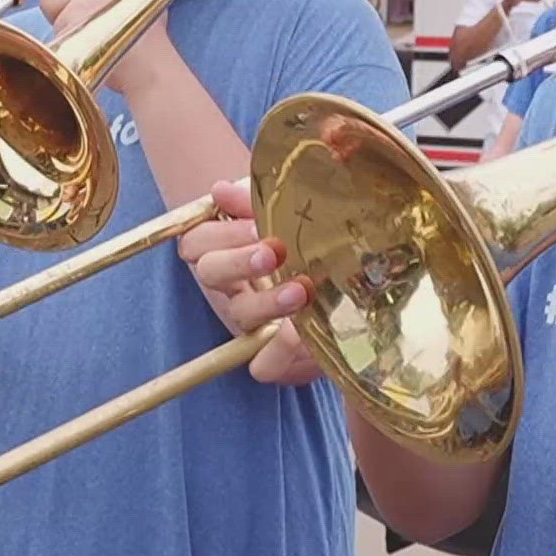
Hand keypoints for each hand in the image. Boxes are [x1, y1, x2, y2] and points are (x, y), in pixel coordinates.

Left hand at [37, 0, 167, 94]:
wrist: (150, 64)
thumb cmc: (150, 37)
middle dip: (58, 10)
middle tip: (78, 25)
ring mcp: (79, 7)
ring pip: (53, 17)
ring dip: (65, 29)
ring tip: (92, 41)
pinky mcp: (70, 28)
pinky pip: (56, 36)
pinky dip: (67, 45)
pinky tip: (89, 51)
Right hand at [180, 179, 323, 384]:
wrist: (358, 290)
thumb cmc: (312, 239)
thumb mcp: (287, 212)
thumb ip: (254, 200)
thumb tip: (220, 189)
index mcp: (229, 249)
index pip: (198, 241)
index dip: (219, 234)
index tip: (254, 227)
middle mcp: (234, 287)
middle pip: (211, 272)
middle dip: (240, 261)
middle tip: (274, 251)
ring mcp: (252, 322)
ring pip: (240, 314)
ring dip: (267, 301)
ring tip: (301, 290)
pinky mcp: (274, 356)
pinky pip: (263, 366)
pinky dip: (280, 352)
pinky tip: (304, 334)